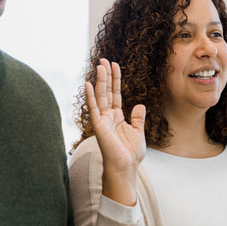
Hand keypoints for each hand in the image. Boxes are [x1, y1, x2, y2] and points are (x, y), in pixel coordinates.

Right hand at [85, 58, 145, 204]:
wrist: (126, 167)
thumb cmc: (131, 154)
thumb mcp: (138, 132)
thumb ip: (138, 118)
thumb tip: (139, 104)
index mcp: (117, 117)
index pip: (115, 94)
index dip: (115, 79)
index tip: (115, 65)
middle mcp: (108, 116)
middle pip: (106, 91)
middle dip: (106, 75)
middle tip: (104, 59)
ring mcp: (102, 120)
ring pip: (100, 96)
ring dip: (100, 80)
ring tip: (99, 65)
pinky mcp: (98, 126)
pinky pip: (93, 108)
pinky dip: (90, 96)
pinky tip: (87, 83)